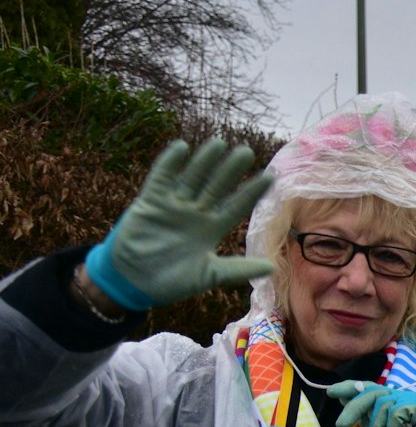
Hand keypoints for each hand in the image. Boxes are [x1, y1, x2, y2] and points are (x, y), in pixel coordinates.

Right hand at [87, 138, 273, 310]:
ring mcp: (173, 206)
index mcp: (211, 229)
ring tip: (219, 143)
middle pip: (216, 187)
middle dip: (230, 170)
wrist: (133, 283)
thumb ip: (238, 269)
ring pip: (192, 178)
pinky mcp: (150, 202)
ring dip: (204, 162)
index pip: (236, 206)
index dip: (251, 192)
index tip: (270, 177)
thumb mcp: (209, 275)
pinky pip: (161, 179)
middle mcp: (195, 213)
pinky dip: (169, 164)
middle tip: (246, 152)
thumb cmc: (171, 282)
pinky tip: (181, 147)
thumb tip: (271, 268)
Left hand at [330, 382, 415, 426]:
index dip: (351, 387)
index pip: (369, 387)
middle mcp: (403, 395)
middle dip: (354, 408)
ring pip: (382, 406)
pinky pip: (394, 415)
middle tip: (341, 425)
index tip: (332, 392)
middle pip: (372, 392)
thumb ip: (366, 416)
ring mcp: (413, 398)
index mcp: (392, 400)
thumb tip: (344, 398)